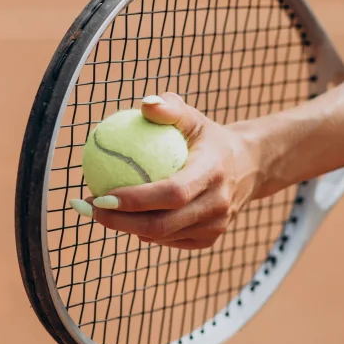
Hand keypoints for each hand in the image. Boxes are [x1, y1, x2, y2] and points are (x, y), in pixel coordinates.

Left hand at [70, 93, 260, 249]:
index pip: (172, 193)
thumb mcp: (195, 119)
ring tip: (103, 212)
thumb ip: (171, 109)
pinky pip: (170, 240)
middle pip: (163, 224)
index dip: (136, 200)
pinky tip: (128, 218)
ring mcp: (216, 226)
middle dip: (121, 222)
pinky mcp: (210, 239)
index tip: (102, 195)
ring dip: (129, 228)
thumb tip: (144, 103)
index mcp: (213, 172)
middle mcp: (218, 204)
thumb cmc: (210, 139)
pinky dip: (146, 232)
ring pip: (163, 236)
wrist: (250, 167)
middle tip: (93, 209)